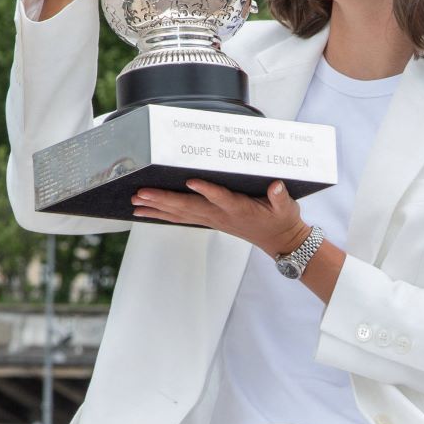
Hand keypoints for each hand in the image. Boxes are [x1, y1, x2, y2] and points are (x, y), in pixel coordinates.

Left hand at [132, 179, 309, 255]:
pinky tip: (146, 212)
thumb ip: (280, 197)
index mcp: (239, 209)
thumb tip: (276, 186)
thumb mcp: (287, 207)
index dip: (207, 191)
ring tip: (136, 202)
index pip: (221, 198)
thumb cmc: (282, 220)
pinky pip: (181, 218)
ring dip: (157, 208)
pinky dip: (162, 215)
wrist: (280, 241)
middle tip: (142, 194)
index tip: (191, 182)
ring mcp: (213, 220)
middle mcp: (221, 216)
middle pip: (190, 208)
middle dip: (165, 200)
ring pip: (181, 214)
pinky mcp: (209, 221)